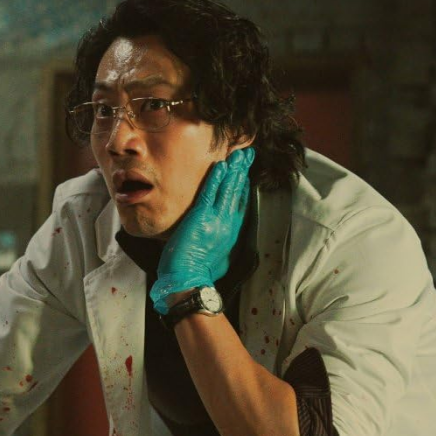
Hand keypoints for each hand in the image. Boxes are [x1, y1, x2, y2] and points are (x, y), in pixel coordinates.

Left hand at [150, 147, 254, 313]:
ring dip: (232, 170)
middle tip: (247, 154)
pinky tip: (220, 165)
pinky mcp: (202, 218)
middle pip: (238, 193)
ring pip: (227, 190)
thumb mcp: (219, 259)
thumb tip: (221, 239)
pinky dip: (216, 178)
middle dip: (242, 171)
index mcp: (231, 234)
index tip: (245, 173)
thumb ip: (222, 244)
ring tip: (237, 154)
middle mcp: (228, 225)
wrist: (188, 282)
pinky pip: (211, 193)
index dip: (243, 187)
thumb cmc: (198, 274)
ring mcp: (216, 220)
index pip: (241, 205)